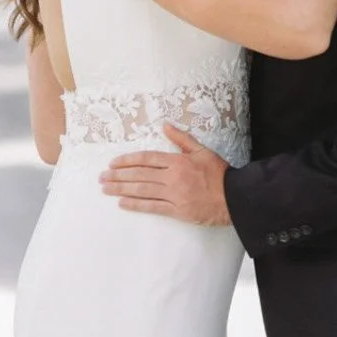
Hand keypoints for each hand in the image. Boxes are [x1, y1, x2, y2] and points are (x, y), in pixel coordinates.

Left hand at [98, 124, 231, 224]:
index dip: (128, 160)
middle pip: (139, 174)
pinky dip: (136, 205)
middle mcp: (172, 177)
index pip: (146, 158)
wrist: (234, 197)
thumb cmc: (220, 174)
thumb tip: (165, 125)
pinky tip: (122, 203)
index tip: (113, 163)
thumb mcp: (202, 151)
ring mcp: (174, 194)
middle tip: (102, 176)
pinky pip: (152, 206)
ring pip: (142, 190)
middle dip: (118, 175)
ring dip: (121, 189)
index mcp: (177, 161)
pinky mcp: (177, 210)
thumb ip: (182, 139)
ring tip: (106, 188)